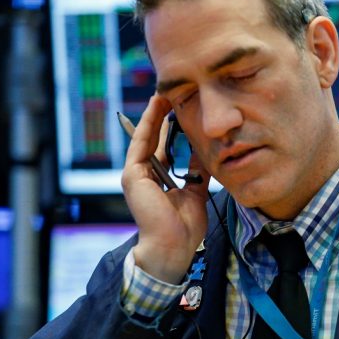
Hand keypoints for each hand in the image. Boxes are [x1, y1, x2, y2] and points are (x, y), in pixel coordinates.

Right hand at [121, 95, 210, 283]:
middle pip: (155, 138)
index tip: (182, 109)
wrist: (174, 246)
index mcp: (158, 179)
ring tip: (164, 92)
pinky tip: (156, 106)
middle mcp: (145, 174)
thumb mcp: (196, 190)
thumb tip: (205, 149)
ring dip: (155, 114)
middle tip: (174, 93)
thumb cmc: (185, 226)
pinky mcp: (132, 175)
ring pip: (147, 136)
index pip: (165, 147)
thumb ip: (197, 170)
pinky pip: (141, 143)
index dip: (172, 128)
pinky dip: (148, 123)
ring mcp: (136, 174)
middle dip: (164, 116)